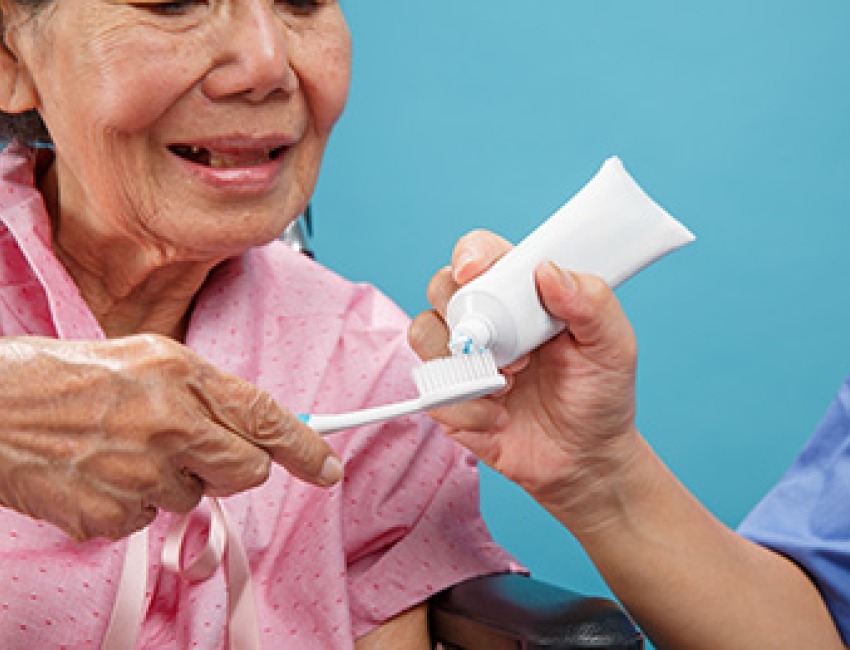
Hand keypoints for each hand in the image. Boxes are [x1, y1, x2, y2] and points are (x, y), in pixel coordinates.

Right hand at [0, 334, 341, 540]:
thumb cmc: (61, 377)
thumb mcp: (145, 359)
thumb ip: (203, 391)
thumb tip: (249, 427)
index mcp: (180, 374)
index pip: (266, 416)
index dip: (306, 447)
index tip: (327, 467)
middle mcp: (168, 422)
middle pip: (248, 471)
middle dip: (236, 468)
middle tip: (200, 452)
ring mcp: (139, 473)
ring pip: (194, 498)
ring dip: (172, 481)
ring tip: (124, 450)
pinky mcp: (109, 514)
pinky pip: (147, 521)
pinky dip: (132, 504)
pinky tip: (102, 474)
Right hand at [409, 230, 639, 528]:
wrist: (586, 461)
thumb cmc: (600, 396)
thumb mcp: (613, 346)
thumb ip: (592, 302)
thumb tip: (547, 270)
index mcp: (520, 295)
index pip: (482, 254)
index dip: (471, 255)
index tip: (477, 271)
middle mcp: (485, 319)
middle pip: (442, 287)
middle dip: (467, 313)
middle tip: (513, 349)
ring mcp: (462, 358)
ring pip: (424, 333)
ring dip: (465, 362)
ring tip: (509, 384)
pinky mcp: (448, 398)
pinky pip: (432, 391)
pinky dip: (467, 407)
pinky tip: (500, 417)